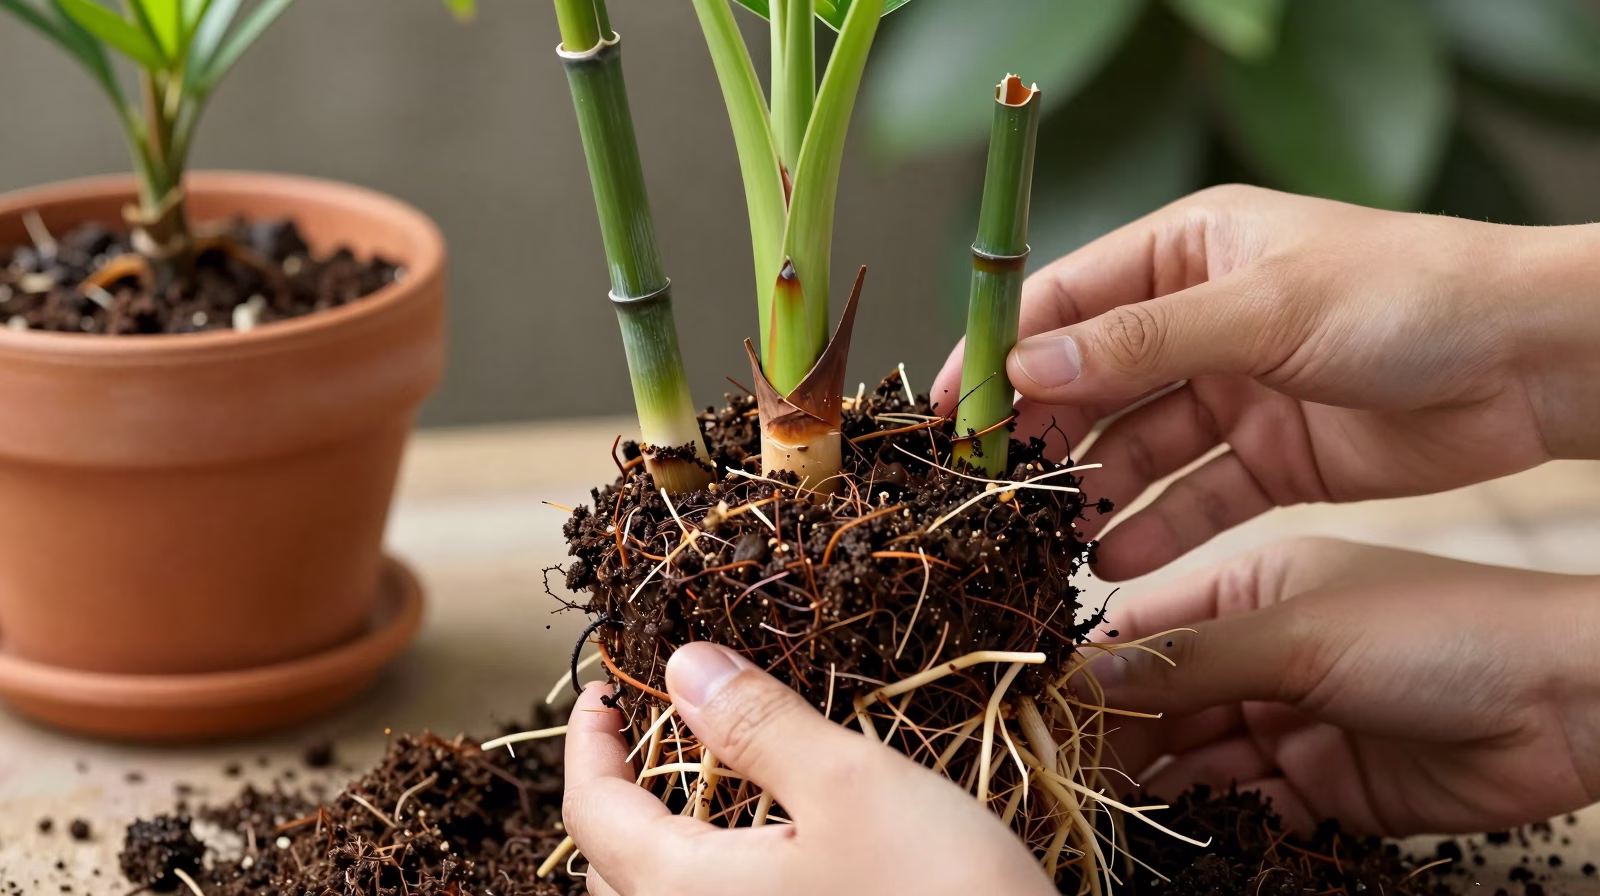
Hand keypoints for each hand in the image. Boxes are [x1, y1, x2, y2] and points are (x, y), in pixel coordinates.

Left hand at [563, 642, 1053, 895]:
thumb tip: (682, 668)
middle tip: (656, 732)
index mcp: (682, 891)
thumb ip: (758, 724)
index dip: (589, 744)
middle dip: (619, 795)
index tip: (608, 693)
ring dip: (662, 842)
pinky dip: (710, 878)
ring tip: (711, 782)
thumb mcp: (853, 785)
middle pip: (611, 868)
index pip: (591, 812)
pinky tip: (767, 847)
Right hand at [932, 185, 1599, 578]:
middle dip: (1043, 435)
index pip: (1066, 301)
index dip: (1001, 352)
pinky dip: (1156, 530)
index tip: (950, 409)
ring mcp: (1234, 392)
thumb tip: (1026, 364)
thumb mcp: (1263, 309)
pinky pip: (1194, 498)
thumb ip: (1141, 340)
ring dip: (1093, 492)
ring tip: (1049, 543)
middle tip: (991, 492)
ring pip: (1137, 448)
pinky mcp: (1270, 458)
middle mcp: (1200, 320)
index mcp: (1189, 251)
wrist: (1531, 362)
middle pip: (1092, 383)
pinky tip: (1116, 565)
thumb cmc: (1408, 296)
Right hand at [1095, 537, 1599, 836]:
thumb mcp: (1297, 636)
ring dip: (1154, 785)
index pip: (1146, 625)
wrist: (1567, 706)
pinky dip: (1209, 822)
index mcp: (1251, 588)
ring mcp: (1294, 724)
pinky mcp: (1327, 790)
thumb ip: (1189, 665)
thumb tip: (1085, 679)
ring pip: (1198, 759)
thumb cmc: (1437, 631)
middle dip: (1114, 735)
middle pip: (1163, 700)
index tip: (1030, 700)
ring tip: (1094, 810)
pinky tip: (1165, 836)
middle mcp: (1263, 654)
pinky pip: (1247, 808)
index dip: (1090, 664)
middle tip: (1053, 771)